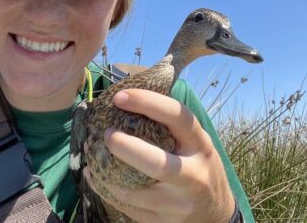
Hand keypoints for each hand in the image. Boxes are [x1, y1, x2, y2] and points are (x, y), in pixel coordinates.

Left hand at [84, 88, 235, 222]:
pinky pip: (129, 208)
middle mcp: (193, 176)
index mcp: (200, 146)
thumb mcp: (196, 143)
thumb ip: (171, 125)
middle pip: (158, 164)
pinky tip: (94, 176)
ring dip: (108, 173)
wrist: (215, 215)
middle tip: (106, 133)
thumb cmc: (199, 167)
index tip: (120, 97)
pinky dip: (107, 191)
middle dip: (127, 148)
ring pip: (137, 193)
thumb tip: (130, 96)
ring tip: (91, 153)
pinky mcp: (163, 222)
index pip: (178, 117)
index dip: (148, 103)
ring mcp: (178, 204)